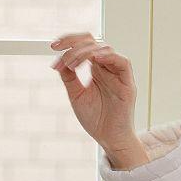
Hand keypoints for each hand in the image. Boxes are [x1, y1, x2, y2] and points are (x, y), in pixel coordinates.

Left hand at [49, 32, 145, 163]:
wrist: (109, 139)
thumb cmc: (96, 119)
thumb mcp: (76, 95)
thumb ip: (69, 78)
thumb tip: (58, 60)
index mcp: (96, 69)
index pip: (85, 45)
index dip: (69, 41)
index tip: (53, 46)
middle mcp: (107, 67)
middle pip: (93, 42)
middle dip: (74, 43)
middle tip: (58, 49)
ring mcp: (118, 74)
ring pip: (104, 49)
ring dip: (85, 52)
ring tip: (71, 63)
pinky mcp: (127, 83)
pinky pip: (122, 62)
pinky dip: (108, 57)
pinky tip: (94, 58)